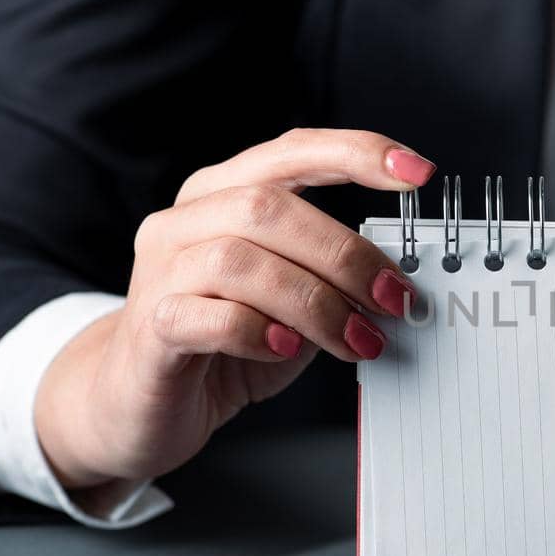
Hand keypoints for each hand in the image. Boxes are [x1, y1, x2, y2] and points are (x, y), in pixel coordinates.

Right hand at [34, 128, 433, 489]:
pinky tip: (286, 348)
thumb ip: (333, 278)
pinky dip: (259, 331)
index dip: (357, 153)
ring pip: (241, 261)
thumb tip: (401, 281)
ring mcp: (160, 270)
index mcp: (224, 195)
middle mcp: (186, 220)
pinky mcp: (150, 326)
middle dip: (345, 254)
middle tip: (392, 300)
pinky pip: (208, 315)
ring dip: (315, 302)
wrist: (138, 404)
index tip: (416, 173)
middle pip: (270, 207)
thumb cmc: (223, 345)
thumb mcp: (293, 302)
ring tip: (355, 340)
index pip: (293, 152)